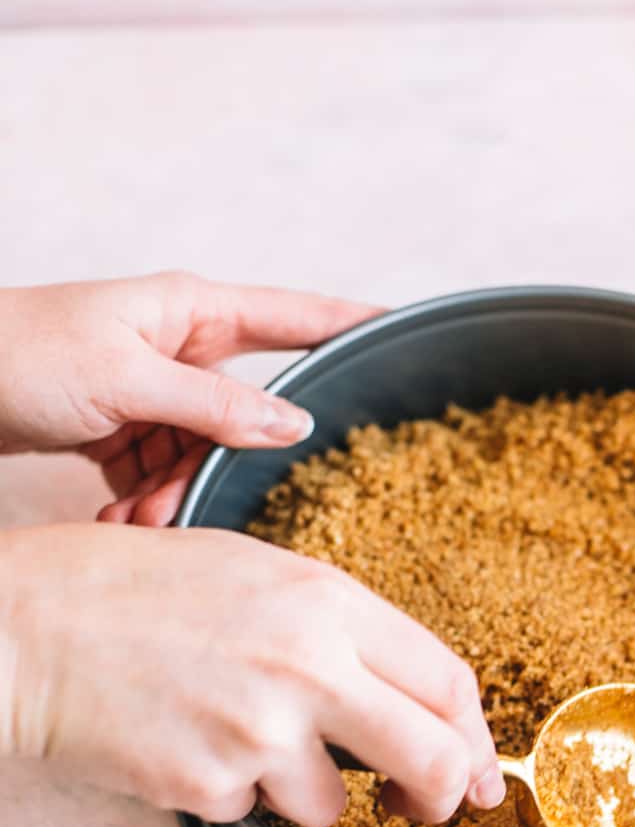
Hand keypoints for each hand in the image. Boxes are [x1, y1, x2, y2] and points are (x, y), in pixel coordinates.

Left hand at [0, 271, 380, 525]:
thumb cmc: (18, 352)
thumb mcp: (125, 380)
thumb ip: (213, 406)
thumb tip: (294, 424)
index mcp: (191, 309)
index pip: (295, 317)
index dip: (351, 325)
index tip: (404, 330)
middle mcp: (179, 345)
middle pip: (244, 411)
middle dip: (222, 465)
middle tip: (194, 499)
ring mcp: (152, 386)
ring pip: (200, 452)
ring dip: (172, 492)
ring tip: (136, 517)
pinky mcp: (123, 423)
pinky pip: (159, 470)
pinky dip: (143, 498)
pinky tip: (117, 517)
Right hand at [0, 524, 505, 826]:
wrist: (25, 625)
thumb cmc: (130, 587)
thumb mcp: (253, 572)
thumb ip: (339, 630)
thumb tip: (405, 699)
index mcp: (325, 602)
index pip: (446, 680)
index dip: (473, 736)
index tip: (476, 767)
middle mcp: (308, 666)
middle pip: (433, 758)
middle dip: (441, 795)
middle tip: (420, 804)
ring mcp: (258, 731)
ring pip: (334, 806)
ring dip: (303, 791)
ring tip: (236, 732)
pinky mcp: (209, 785)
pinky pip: (252, 811)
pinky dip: (232, 791)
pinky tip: (186, 738)